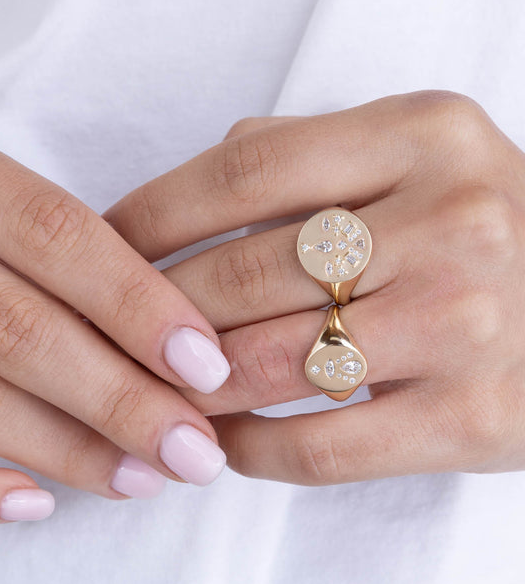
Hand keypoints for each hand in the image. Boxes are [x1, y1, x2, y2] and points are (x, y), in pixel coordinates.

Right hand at [0, 99, 229, 526]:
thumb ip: (34, 236)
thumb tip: (156, 333)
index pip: (55, 230)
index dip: (139, 303)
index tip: (206, 365)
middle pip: (16, 323)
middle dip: (122, 396)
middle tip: (194, 448)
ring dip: (67, 451)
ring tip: (141, 477)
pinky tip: (34, 505)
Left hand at [105, 91, 524, 484]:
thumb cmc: (485, 226)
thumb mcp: (422, 153)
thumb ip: (309, 154)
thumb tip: (190, 186)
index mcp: (425, 134)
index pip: (243, 169)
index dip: (151, 214)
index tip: (97, 245)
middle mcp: (455, 217)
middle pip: (245, 271)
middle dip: (151, 312)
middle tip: (102, 332)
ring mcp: (471, 320)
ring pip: (270, 362)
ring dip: (187, 386)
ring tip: (143, 390)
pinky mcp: (482, 418)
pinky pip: (323, 448)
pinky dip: (249, 449)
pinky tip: (220, 441)